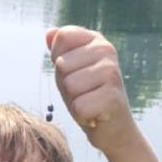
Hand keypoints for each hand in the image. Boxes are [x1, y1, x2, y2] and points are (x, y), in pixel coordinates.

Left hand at [46, 26, 136, 155]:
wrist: (113, 129)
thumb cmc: (88, 96)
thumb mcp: (70, 71)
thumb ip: (60, 50)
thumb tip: (49, 33)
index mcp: (96, 40)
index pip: (62, 38)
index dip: (59, 61)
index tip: (75, 74)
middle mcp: (107, 50)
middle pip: (62, 65)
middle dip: (66, 86)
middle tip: (83, 94)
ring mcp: (112, 72)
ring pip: (69, 86)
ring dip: (73, 102)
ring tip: (89, 103)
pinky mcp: (112, 96)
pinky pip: (79, 107)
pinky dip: (82, 117)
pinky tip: (94, 115)